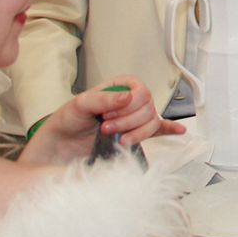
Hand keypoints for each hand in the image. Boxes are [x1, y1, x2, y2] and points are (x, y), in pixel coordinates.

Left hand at [21, 75, 184, 165]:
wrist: (58, 149)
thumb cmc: (66, 123)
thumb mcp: (79, 105)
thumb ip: (103, 98)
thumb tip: (127, 97)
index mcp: (119, 88)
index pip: (140, 92)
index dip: (127, 106)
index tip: (107, 115)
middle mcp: (129, 102)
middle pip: (149, 108)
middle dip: (128, 121)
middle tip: (106, 128)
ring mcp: (133, 120)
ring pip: (152, 123)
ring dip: (137, 133)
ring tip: (118, 140)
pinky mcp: (134, 135)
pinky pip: (158, 130)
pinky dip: (169, 130)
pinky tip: (179, 131)